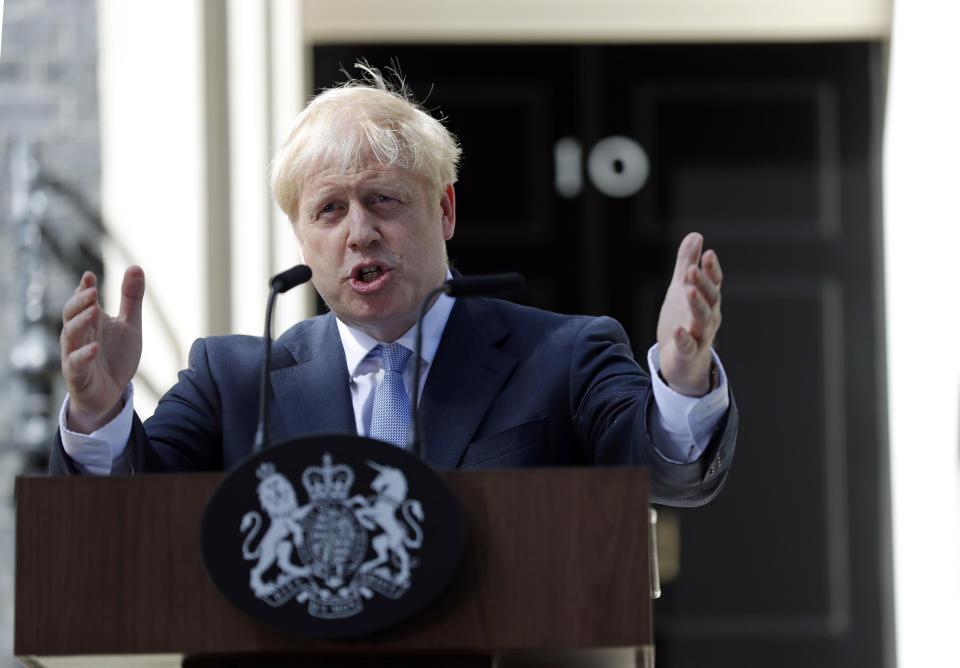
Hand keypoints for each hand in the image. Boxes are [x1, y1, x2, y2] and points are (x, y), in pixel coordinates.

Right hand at [60, 266, 144, 432]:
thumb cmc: (116, 356)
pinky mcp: (78, 375)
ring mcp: (75, 355)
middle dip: (80, 302)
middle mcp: (79, 335)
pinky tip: (95, 347)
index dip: (84, 288)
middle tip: (92, 291)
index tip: (89, 276)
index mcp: (90, 321)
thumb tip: (135, 266)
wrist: (111, 393)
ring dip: (80, 322)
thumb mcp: (129, 325)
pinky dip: (83, 354)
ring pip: (70, 336)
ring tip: (94, 310)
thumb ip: (131, 299)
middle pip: (71, 314)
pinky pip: (75, 364)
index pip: (82, 301)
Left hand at [656, 233, 722, 396]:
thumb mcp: (682, 289)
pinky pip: (688, 345)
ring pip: (703, 320)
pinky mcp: (688, 353)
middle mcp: (709, 317)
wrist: (681, 362)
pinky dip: (684, 338)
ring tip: (688, 290)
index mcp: (708, 301)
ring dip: (697, 304)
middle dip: (702, 284)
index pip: (714, 282)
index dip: (712, 269)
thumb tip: (696, 235)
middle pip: (710, 299)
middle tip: (692, 269)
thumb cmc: (684, 321)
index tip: (708, 253)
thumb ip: (687, 263)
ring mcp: (701, 336)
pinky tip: (678, 330)